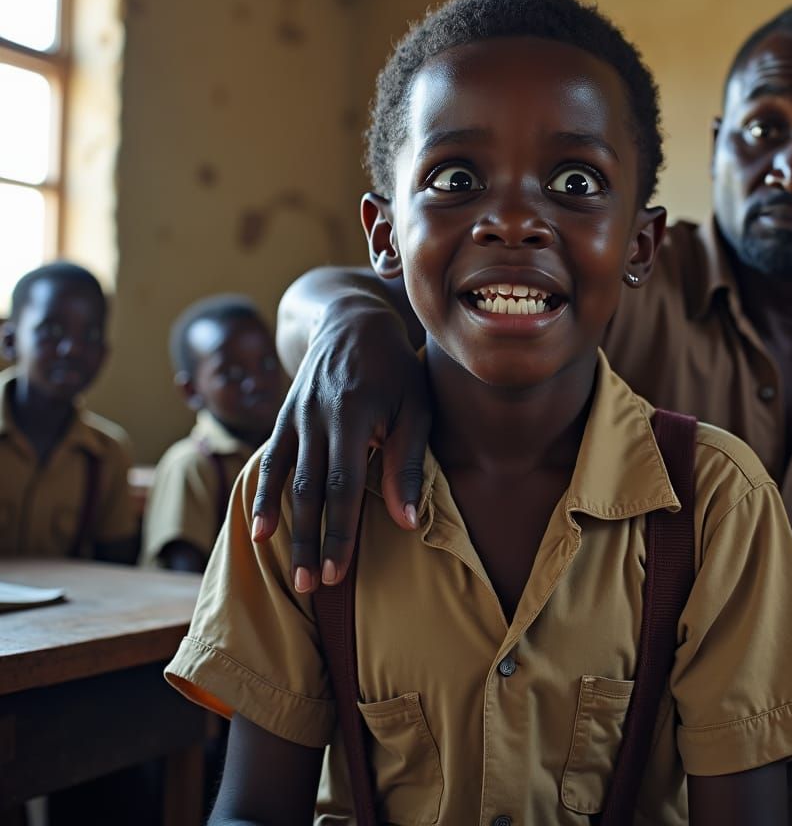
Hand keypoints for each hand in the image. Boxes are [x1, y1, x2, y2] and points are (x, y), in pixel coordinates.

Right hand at [253, 296, 429, 591]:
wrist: (351, 321)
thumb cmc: (395, 368)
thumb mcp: (414, 408)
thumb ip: (408, 464)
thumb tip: (408, 522)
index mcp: (350, 416)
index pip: (342, 486)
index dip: (339, 531)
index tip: (339, 573)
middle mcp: (315, 419)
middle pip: (309, 491)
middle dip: (310, 541)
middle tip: (311, 586)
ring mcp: (294, 417)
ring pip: (287, 482)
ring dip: (288, 529)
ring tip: (291, 570)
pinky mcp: (284, 417)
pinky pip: (270, 462)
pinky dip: (265, 497)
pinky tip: (260, 530)